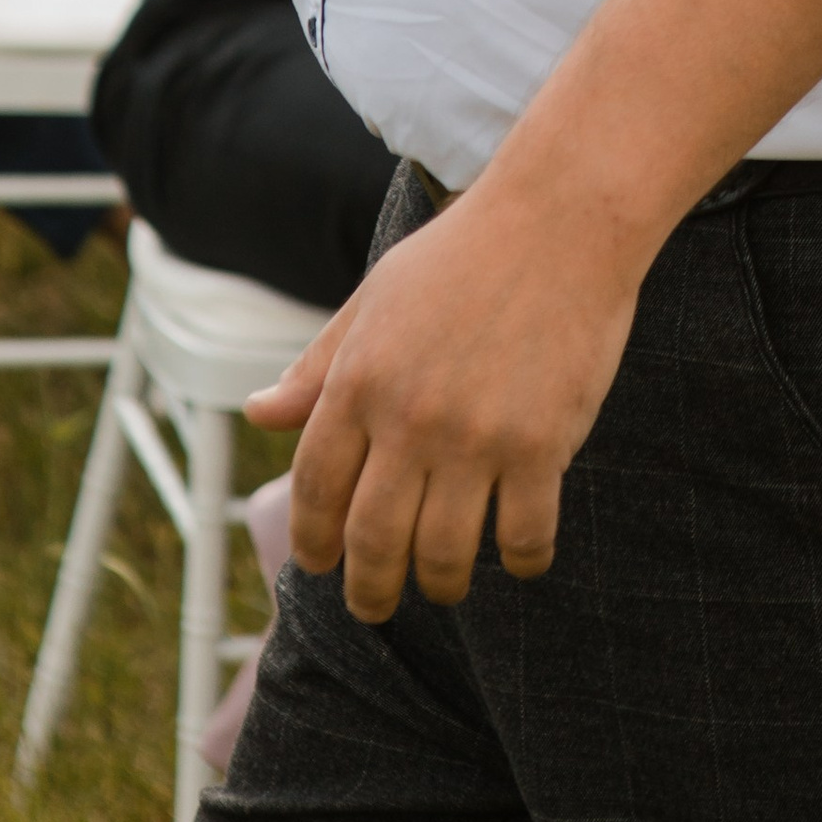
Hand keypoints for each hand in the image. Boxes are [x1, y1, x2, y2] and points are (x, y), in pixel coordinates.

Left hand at [246, 171, 640, 618]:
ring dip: (440, 586)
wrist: (561, 215)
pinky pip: (523, 538)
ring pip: (443, 556)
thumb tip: (259, 414)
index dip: (313, 540)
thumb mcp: (376, 298)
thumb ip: (319, 366)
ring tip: (446, 586)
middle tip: (376, 606)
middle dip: (369, 590)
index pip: (315, 489)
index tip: (320, 565)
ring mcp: (475, 437)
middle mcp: (408, 417)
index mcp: (359, 379)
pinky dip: (521, 563)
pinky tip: (521, 558)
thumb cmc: (464, 252)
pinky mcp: (540, 446)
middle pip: (372, 541)